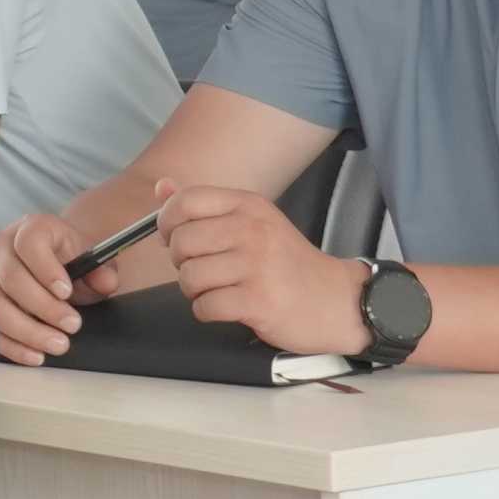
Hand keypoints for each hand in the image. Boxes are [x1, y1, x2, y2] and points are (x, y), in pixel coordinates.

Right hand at [0, 208, 89, 360]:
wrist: (51, 266)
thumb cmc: (70, 262)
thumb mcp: (91, 261)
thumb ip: (102, 271)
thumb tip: (106, 282)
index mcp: (31, 228)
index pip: (29, 243)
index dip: (46, 269)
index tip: (66, 292)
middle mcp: (1, 247)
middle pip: (11, 278)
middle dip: (44, 307)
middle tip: (73, 326)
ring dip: (27, 331)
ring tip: (58, 344)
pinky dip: (10, 345)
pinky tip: (35, 355)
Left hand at [157, 187, 366, 353]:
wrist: (337, 301)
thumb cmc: (289, 264)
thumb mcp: (254, 223)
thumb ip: (206, 207)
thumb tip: (161, 187)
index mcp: (248, 206)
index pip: (185, 201)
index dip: (167, 223)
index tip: (175, 239)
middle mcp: (252, 230)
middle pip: (181, 242)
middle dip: (181, 262)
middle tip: (203, 270)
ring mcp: (257, 265)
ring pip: (189, 276)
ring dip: (195, 291)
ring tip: (218, 290)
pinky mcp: (258, 300)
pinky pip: (205, 306)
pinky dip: (207, 311)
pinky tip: (227, 307)